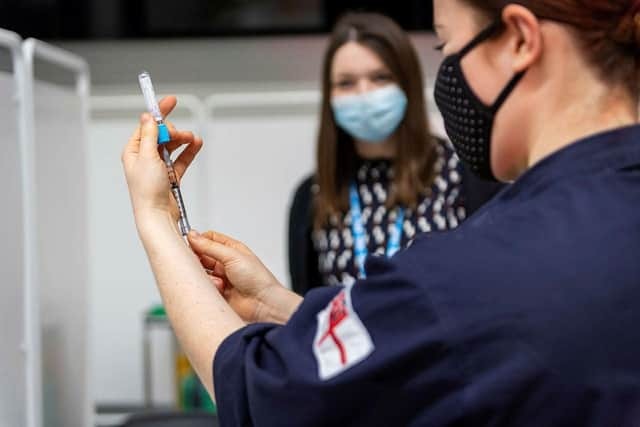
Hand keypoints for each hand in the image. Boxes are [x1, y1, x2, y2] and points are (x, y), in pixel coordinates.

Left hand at [121, 96, 202, 221]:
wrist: (157, 215)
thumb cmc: (147, 191)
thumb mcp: (147, 157)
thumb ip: (149, 135)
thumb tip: (148, 117)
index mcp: (134, 151)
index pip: (146, 126)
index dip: (159, 113)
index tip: (170, 102)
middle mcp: (145, 158)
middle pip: (161, 135)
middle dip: (174, 131)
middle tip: (180, 134)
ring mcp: (158, 167)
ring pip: (173, 146)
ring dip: (184, 140)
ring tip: (193, 139)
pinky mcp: (170, 176)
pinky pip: (181, 159)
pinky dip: (189, 151)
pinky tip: (196, 145)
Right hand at [188, 230, 301, 323]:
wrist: (263, 304)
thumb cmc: (257, 279)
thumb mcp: (232, 256)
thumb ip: (210, 246)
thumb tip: (193, 235)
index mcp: (232, 250)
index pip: (209, 239)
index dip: (198, 240)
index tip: (190, 243)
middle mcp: (225, 263)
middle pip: (201, 256)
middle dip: (198, 260)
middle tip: (198, 264)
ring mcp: (221, 278)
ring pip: (201, 273)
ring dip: (206, 276)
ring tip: (219, 281)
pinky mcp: (217, 293)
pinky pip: (203, 288)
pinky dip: (209, 288)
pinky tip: (220, 290)